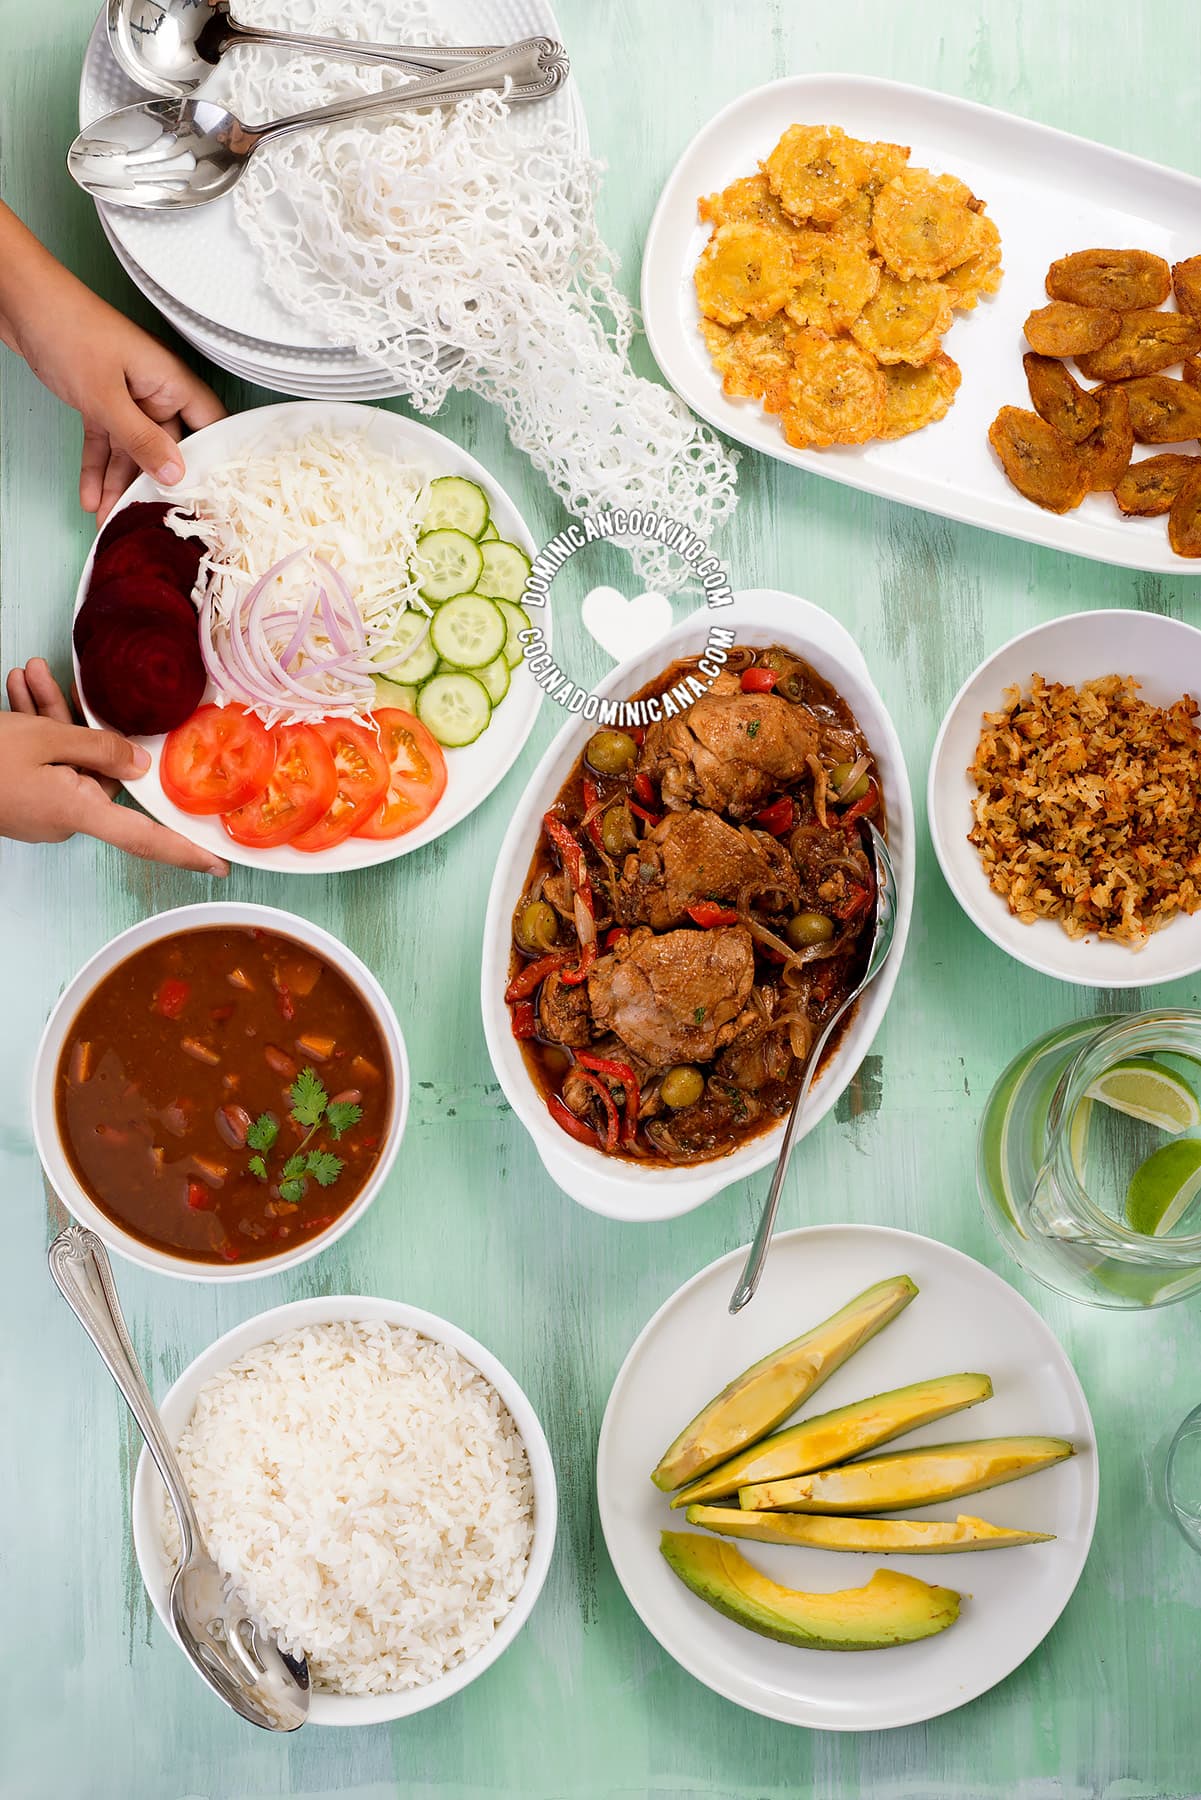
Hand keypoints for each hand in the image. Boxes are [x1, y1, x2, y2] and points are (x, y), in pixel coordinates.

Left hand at [0, 203, 225, 522]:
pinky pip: (105, 442)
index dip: (214, 463)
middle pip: (165, 448)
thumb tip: (175, 474)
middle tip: (150, 520)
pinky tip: (91, 496)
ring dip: (118, 485)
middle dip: (153, 486)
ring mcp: (127, 396)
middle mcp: (155, 390)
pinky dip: (97, 468)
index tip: (209, 500)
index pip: (208, 427)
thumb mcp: (106, 397)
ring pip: (131, 451)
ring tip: (112, 519)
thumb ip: (141, 440)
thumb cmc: (67, 328)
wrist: (21, 303)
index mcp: (171, 380)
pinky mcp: (100, 399)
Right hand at [3, 659, 227, 876]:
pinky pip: (43, 762)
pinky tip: (20, 690)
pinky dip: (34, 729)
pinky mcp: (22, 796)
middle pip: (94, 770)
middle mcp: (63, 817)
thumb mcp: (45, 740)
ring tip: (25, 675)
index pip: (145, 838)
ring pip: (63, 757)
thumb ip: (99, 749)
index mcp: (76, 811)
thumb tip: (139, 766)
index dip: (183, 852)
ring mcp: (41, 809)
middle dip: (73, 722)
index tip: (218, 866)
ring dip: (46, 716)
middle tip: (44, 677)